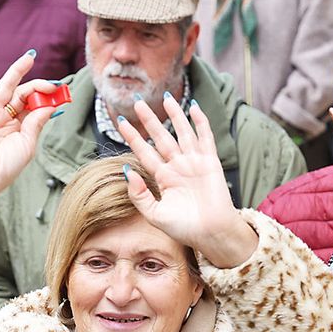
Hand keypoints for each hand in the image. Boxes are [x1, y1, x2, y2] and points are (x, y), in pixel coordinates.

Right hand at [0, 50, 61, 241]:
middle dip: (38, 86)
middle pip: (24, 95)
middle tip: (53, 83)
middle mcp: (5, 118)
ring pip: (6, 87)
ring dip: (17, 72)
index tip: (61, 95)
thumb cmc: (5, 167)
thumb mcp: (28, 144)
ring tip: (30, 58)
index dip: (47, 99)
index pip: (35, 106)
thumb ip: (37, 122)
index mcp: (20, 127)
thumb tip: (49, 104)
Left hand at [117, 94, 257, 268]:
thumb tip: (127, 171)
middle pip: (161, 137)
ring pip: (182, 132)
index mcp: (163, 178)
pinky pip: (205, 138)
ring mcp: (194, 163)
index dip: (133, 137)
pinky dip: (200, 122)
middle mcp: (177, 167)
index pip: (144, 152)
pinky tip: (194, 107)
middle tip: (137, 102)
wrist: (211, 233)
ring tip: (166, 97)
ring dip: (174, 115)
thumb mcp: (154, 214)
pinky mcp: (210, 162)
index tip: (121, 121)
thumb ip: (138, 195)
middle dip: (149, 120)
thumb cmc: (184, 229)